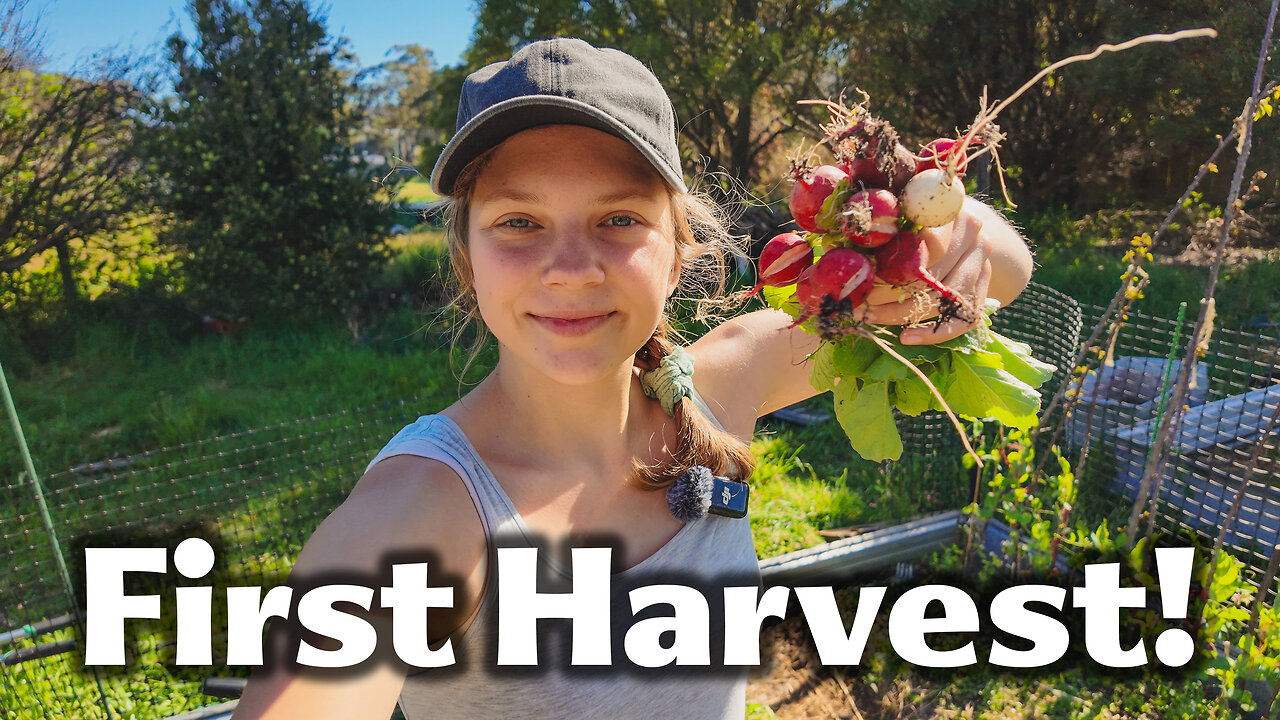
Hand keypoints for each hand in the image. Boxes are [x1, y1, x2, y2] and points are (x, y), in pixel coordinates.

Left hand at [858, 208, 993, 344]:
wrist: (965, 226)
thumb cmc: (916, 216)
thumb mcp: (897, 208)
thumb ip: (875, 222)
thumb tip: (831, 245)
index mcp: (945, 205)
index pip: (922, 234)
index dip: (890, 257)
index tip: (861, 271)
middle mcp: (971, 229)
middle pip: (929, 270)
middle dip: (886, 289)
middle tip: (854, 300)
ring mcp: (981, 259)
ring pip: (942, 297)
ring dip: (900, 312)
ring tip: (868, 317)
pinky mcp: (985, 287)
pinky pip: (962, 318)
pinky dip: (933, 333)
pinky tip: (906, 338)